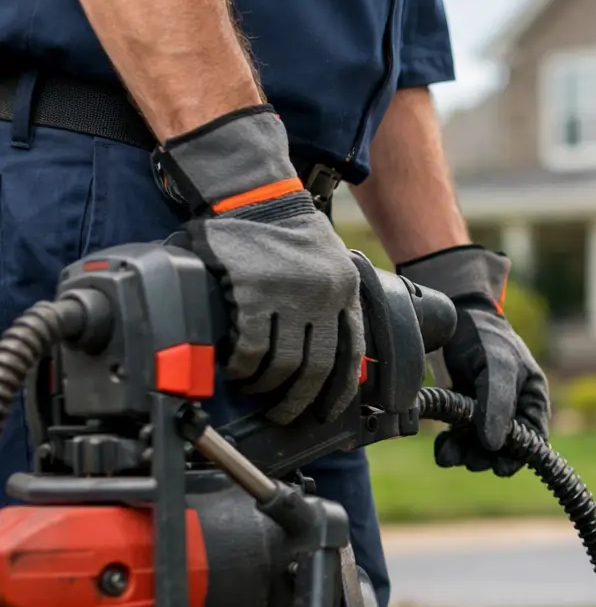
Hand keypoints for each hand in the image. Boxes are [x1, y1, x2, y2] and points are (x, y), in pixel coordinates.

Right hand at [157, 106, 362, 423]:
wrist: (252, 192)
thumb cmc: (284, 230)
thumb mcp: (325, 264)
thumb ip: (327, 304)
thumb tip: (321, 353)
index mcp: (345, 291)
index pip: (350, 354)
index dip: (339, 391)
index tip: (327, 412)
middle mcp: (324, 296)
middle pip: (316, 368)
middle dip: (298, 401)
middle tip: (281, 414)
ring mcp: (290, 295)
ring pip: (283, 364)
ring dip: (266, 386)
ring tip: (254, 389)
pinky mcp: (254, 293)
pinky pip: (252, 347)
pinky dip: (243, 366)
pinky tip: (235, 367)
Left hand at [396, 246, 550, 476]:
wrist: (454, 316)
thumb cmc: (486, 337)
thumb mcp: (498, 366)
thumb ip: (498, 404)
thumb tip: (494, 445)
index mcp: (532, 401)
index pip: (532, 441)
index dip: (518, 458)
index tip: (500, 467)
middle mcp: (512, 411)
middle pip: (503, 450)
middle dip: (485, 457)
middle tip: (467, 457)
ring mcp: (486, 414)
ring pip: (479, 448)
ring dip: (465, 455)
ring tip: (449, 452)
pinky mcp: (463, 413)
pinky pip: (460, 439)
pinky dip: (451, 445)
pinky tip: (442, 444)